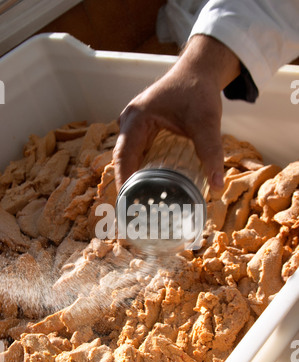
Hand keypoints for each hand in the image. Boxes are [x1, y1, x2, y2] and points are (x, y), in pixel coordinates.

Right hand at [112, 35, 240, 191]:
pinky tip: (145, 182)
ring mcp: (133, 122)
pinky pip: (134, 150)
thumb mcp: (206, 122)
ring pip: (127, 155)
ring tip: (136, 202)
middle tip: (132, 210)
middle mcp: (129, 120)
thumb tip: (216, 186)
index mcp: (137, 118)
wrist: (199, 69)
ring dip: (130, 176)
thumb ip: (211, 152)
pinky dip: (137, 167)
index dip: (123, 182)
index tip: (126, 204)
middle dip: (126, 184)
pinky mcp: (141, 125)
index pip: (124, 156)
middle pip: (122, 158)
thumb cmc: (199, 91)